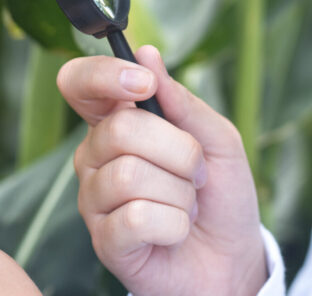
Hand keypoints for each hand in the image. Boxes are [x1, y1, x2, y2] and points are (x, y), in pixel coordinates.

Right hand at [57, 46, 267, 295]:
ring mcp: (95, 201)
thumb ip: (183, 101)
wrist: (232, 258)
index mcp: (116, 123)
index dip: (103, 76)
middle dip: (178, 150)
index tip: (144, 83)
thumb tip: (147, 54)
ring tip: (187, 205)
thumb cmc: (220, 195)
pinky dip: (174, 223)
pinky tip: (176, 230)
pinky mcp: (105, 241)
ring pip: (130, 175)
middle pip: (120, 130)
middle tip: (196, 172)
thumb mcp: (217, 139)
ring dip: (180, 192)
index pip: (79, 84)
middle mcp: (95, 158)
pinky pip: (137, 218)